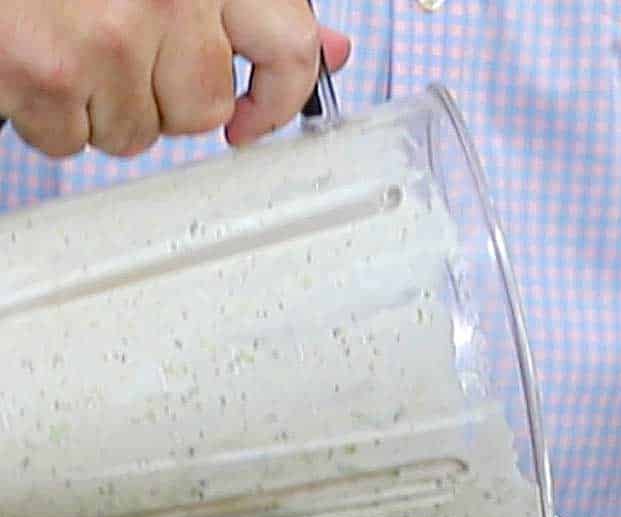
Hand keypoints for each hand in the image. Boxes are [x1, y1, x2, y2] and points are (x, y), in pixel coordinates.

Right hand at [0, 0, 350, 157]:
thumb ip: (250, 5)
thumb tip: (332, 51)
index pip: (288, 49)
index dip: (277, 98)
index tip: (253, 122)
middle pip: (201, 109)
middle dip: (162, 98)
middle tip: (114, 53)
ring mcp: (109, 38)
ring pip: (136, 134)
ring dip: (102, 107)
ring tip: (61, 44)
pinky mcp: (48, 72)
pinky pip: (69, 141)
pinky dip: (47, 116)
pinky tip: (27, 61)